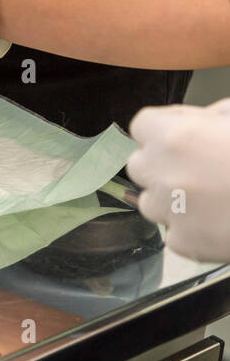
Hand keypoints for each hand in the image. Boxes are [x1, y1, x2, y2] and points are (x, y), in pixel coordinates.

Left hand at [127, 99, 229, 263]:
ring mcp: (173, 211)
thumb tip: (196, 120)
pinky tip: (220, 221)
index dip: (164, 130)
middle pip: (140, 165)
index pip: (142, 126)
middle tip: (199, 168)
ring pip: (151, 202)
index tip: (183, 136)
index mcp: (175, 135)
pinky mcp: (186, 244)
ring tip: (212, 197)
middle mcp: (164, 172)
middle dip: (163, 164)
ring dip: (173, 199)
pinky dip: (192, 230)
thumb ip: (210, 116)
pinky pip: (174, 234)